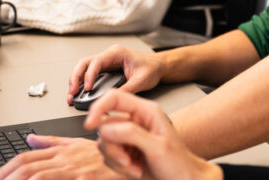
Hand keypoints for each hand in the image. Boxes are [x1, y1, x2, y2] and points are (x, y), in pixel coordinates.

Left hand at [0, 136, 123, 179]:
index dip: (6, 168)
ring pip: (38, 175)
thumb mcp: (83, 146)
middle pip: (27, 167)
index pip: (27, 157)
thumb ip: (55, 143)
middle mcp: (67, 158)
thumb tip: (30, 138)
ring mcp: (77, 169)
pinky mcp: (88, 178)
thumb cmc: (115, 156)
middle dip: (6, 178)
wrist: (141, 159)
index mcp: (64, 150)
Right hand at [68, 44, 163, 105]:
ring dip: (76, 80)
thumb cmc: (152, 68)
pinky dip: (81, 83)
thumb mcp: (141, 80)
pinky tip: (78, 93)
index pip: (96, 62)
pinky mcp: (105, 69)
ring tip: (71, 95)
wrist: (159, 66)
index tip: (86, 88)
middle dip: (76, 77)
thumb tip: (111, 99)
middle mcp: (109, 56)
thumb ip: (126, 89)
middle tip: (73, 92)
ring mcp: (106, 62)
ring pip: (84, 68)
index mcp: (117, 53)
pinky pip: (89, 74)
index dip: (89, 75)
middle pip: (85, 63)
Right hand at [87, 90, 222, 179]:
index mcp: (146, 111)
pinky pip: (107, 156)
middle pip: (105, 125)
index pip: (115, 98)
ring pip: (104, 142)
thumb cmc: (178, 163)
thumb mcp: (158, 147)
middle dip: (113, 147)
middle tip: (128, 158)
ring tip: (134, 165)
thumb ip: (132, 135)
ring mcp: (128, 137)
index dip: (99, 108)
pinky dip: (118, 167)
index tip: (90, 124)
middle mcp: (135, 121)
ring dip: (116, 159)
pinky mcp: (124, 151)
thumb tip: (107, 127)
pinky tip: (134, 169)